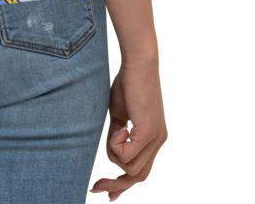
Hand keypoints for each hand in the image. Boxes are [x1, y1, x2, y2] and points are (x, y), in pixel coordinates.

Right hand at [91, 59, 166, 200]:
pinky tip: (119, 125)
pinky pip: (127, 155)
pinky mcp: (148, 132)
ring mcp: (155, 138)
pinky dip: (116, 144)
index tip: (107, 195)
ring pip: (130, 168)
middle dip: (116, 185)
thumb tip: (112, 153)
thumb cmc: (127, 83)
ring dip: (114, 152)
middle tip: (96, 188)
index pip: (141, 171)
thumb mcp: (120, 115)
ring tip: (115, 127)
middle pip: (138, 176)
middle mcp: (158, 141)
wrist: (138, 62)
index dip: (124, 185)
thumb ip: (118, 135)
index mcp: (153, 137)